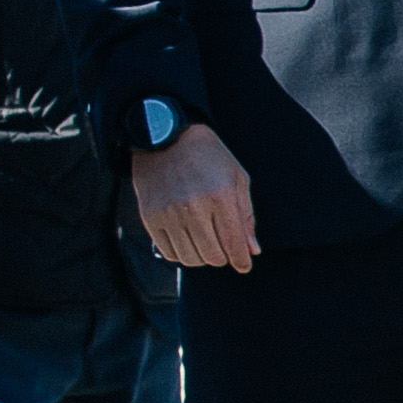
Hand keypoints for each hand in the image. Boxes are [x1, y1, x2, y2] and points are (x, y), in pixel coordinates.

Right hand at [131, 124, 259, 271]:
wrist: (165, 136)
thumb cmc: (208, 156)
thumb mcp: (237, 178)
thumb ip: (246, 216)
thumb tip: (252, 250)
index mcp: (220, 196)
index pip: (234, 244)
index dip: (242, 261)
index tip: (243, 266)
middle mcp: (194, 207)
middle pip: (213, 256)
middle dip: (223, 257)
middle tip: (223, 247)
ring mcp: (169, 213)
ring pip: (191, 258)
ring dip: (202, 257)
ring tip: (205, 242)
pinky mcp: (150, 217)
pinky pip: (169, 252)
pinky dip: (181, 254)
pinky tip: (187, 241)